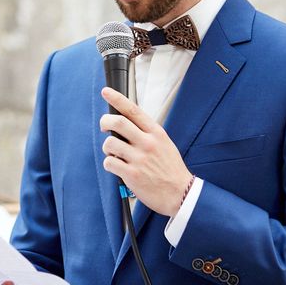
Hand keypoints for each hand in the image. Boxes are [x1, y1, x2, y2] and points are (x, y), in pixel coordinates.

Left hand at [100, 87, 192, 215]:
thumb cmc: (169, 167)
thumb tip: (123, 122)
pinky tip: (117, 167)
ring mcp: (140, 159)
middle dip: (105, 122)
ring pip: (109, 143)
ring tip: (115, 154)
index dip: (117, 99)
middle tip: (104, 127)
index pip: (133, 110)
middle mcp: (148, 143)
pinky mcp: (132, 174)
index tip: (105, 91)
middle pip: (117, 122)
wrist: (181, 194)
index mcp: (156, 132)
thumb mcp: (164, 143)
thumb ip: (145, 132)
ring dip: (107, 148)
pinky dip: (109, 164)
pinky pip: (109, 163)